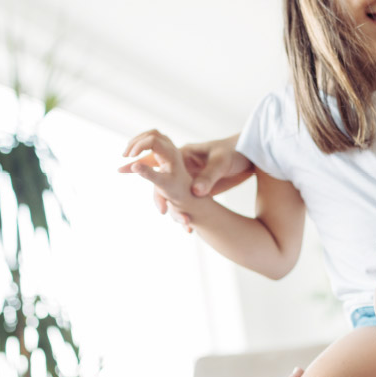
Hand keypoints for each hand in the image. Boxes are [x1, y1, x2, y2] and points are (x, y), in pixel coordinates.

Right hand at [120, 129, 197, 216]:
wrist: (189, 193)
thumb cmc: (177, 190)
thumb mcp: (162, 184)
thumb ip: (149, 174)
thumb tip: (134, 166)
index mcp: (172, 154)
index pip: (153, 139)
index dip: (139, 146)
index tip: (129, 158)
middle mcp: (172, 148)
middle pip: (152, 134)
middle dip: (136, 142)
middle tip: (124, 156)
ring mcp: (169, 149)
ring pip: (151, 135)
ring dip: (137, 142)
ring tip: (127, 155)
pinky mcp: (166, 152)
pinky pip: (152, 142)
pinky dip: (141, 146)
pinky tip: (133, 157)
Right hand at [128, 133, 252, 231]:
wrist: (250, 155)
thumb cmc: (234, 152)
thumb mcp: (222, 163)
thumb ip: (209, 177)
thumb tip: (196, 193)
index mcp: (183, 154)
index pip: (155, 157)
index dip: (140, 163)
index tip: (125, 167)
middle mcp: (183, 166)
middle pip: (161, 180)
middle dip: (158, 195)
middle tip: (161, 210)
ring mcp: (190, 177)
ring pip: (172, 193)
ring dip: (173, 207)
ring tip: (181, 223)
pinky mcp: (199, 187)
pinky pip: (186, 200)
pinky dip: (184, 210)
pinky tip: (191, 225)